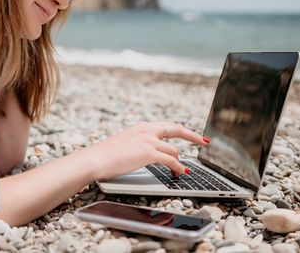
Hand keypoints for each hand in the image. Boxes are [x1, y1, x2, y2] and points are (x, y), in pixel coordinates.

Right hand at [86, 122, 208, 180]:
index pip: (166, 126)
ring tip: (180, 172)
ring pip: (174, 149)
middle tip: (204, 141)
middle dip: (192, 136)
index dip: (181, 130)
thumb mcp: (124, 145)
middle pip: (177, 129)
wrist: (95, 159)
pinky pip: (170, 160)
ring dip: (180, 162)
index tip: (190, 134)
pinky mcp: (148, 152)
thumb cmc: (105, 156)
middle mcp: (147, 130)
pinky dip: (178, 167)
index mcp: (141, 127)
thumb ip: (138, 145)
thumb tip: (148, 154)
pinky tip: (181, 173)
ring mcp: (148, 140)